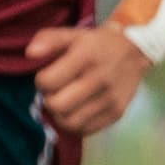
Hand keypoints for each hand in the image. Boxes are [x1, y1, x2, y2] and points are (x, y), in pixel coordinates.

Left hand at [27, 24, 154, 137]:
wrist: (135, 52)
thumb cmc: (97, 44)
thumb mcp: (72, 34)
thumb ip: (48, 39)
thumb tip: (29, 54)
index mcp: (85, 58)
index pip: (48, 82)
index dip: (41, 81)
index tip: (47, 77)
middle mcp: (99, 80)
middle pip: (57, 105)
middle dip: (49, 99)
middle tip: (54, 92)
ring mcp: (109, 100)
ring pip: (70, 122)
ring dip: (60, 115)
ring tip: (63, 103)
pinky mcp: (116, 114)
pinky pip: (86, 130)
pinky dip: (75, 124)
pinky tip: (75, 111)